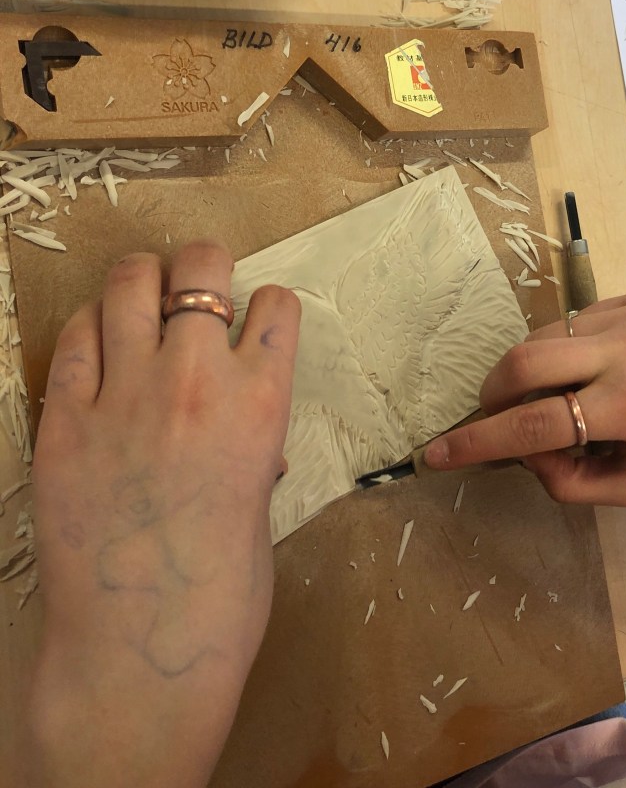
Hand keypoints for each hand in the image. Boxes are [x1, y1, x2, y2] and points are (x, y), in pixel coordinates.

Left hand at [24, 241, 299, 787]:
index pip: (276, 306)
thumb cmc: (224, 591)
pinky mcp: (64, 418)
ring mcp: (125, 393)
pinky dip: (90, 325)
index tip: (257, 318)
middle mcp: (197, 378)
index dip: (267, 306)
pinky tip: (97, 340)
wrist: (143, 647)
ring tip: (143, 292)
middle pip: (201, 266)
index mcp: (262, 401)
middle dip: (204, 263)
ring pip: (129, 283)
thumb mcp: (260, 500)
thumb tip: (237, 425)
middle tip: (197, 282)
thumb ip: (249, 443)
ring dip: (142, 277)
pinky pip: (74, 337)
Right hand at [424, 289, 625, 507]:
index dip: (477, 441)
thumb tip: (516, 447)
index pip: (532, 424)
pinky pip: (578, 319)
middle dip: (494, 392)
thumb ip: (560, 476)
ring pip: (546, 334)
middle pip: (525, 361)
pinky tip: (596, 371)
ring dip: (534, 370)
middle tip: (495, 415)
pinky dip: (570, 348)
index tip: (438, 452)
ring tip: (561, 398)